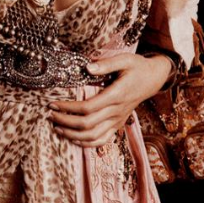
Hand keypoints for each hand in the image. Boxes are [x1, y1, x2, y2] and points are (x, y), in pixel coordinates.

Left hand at [47, 53, 172, 147]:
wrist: (153, 79)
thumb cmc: (137, 67)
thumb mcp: (125, 59)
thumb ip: (106, 64)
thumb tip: (88, 67)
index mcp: (116, 95)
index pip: (88, 107)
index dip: (68, 108)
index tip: (53, 103)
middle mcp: (117, 111)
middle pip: (87, 124)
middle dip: (65, 121)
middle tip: (50, 114)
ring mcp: (118, 120)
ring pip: (93, 137)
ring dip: (73, 135)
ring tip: (57, 127)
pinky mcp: (118, 124)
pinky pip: (102, 140)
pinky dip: (87, 143)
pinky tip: (73, 139)